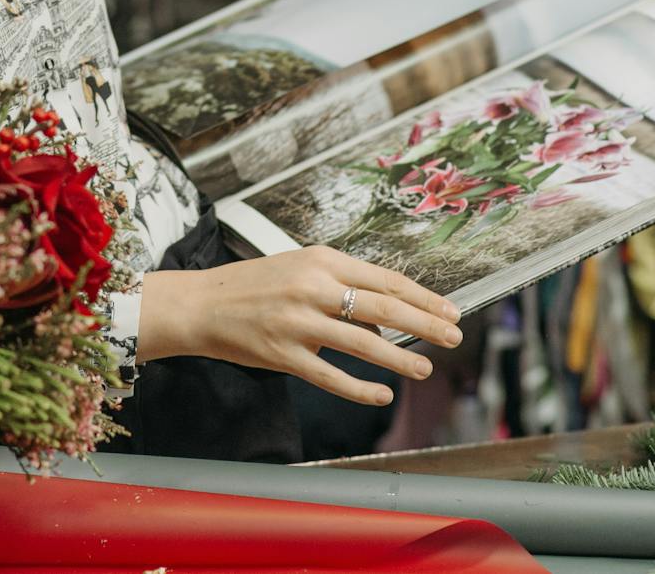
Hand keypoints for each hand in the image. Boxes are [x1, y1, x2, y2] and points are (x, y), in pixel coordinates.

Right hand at [141, 247, 462, 405]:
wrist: (201, 304)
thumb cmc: (252, 285)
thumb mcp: (298, 267)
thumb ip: (339, 284)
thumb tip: (387, 314)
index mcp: (320, 260)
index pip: (384, 279)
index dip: (422, 296)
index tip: (450, 309)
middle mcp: (312, 287)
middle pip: (383, 308)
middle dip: (425, 324)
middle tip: (454, 336)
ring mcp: (297, 322)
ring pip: (363, 343)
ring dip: (401, 359)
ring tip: (426, 369)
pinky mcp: (282, 354)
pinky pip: (331, 376)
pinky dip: (361, 388)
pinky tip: (382, 394)